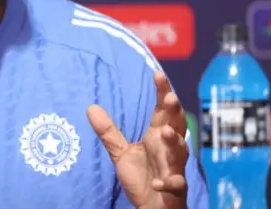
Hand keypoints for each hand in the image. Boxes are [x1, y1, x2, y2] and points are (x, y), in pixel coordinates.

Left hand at [88, 71, 188, 208]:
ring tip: (165, 132)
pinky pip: (175, 184)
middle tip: (171, 98)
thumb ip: (109, 132)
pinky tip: (157, 182)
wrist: (152, 207)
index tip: (158, 74)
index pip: (162, 111)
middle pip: (177, 127)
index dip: (163, 93)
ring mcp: (174, 169)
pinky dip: (167, 182)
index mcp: (157, 138)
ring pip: (180, 153)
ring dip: (175, 142)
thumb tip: (90, 107)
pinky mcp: (175, 189)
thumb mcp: (121, 154)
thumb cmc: (142, 178)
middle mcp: (168, 150)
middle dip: (175, 113)